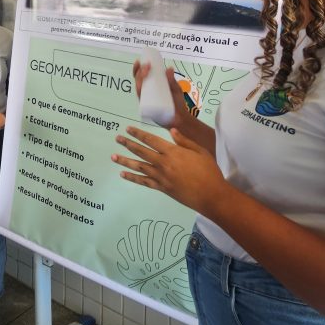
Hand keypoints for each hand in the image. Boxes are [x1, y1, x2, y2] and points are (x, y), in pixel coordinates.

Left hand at [111, 125, 227, 215]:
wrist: (211, 195)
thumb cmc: (209, 171)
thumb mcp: (200, 151)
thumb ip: (184, 141)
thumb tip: (171, 131)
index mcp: (172, 152)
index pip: (150, 140)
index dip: (138, 134)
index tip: (128, 129)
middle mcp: (163, 163)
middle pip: (141, 151)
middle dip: (128, 144)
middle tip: (117, 138)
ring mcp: (160, 177)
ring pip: (138, 166)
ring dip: (125, 161)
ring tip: (113, 156)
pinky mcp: (161, 188)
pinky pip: (143, 182)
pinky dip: (132, 178)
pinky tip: (123, 174)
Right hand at [133, 60, 191, 130]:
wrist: (180, 119)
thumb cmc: (177, 104)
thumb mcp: (176, 90)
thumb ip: (172, 80)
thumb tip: (169, 68)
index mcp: (152, 87)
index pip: (142, 76)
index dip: (138, 69)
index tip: (139, 61)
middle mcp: (147, 93)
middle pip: (138, 80)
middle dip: (139, 71)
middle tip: (147, 66)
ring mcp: (146, 100)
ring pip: (138, 88)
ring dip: (139, 79)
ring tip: (145, 72)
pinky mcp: (147, 107)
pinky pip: (140, 99)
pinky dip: (139, 92)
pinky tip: (140, 86)